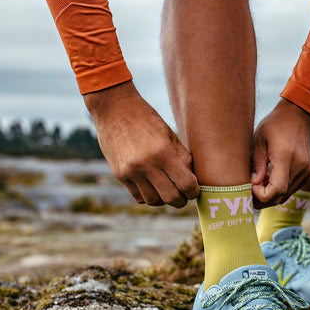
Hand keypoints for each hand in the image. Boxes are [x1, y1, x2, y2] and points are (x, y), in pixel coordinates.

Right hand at [84, 81, 198, 207]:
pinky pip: (139, 197)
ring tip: (169, 191)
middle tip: (185, 195)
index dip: (194, 191)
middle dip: (181, 200)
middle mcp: (146, 165)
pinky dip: (149, 197)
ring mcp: (131, 172)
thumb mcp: (169, 135)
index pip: (186, 184)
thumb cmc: (147, 119)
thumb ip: (183, 158)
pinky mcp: (120, 175)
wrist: (114, 108)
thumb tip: (194, 180)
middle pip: (170, 198)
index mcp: (163, 152)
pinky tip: (154, 188)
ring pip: (153, 201)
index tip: (195, 190)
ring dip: (164, 200)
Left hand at [251, 98, 309, 208]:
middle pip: (280, 197)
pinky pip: (291, 190)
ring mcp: (307, 172)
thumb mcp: (259, 140)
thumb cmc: (275, 125)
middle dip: (262, 198)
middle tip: (249, 187)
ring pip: (285, 196)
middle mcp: (300, 167)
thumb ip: (256, 163)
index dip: (261, 195)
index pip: (277, 190)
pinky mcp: (309, 174)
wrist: (298, 116)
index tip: (251, 186)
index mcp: (286, 157)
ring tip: (260, 178)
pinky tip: (271, 176)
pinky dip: (279, 190)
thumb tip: (253, 184)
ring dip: (270, 193)